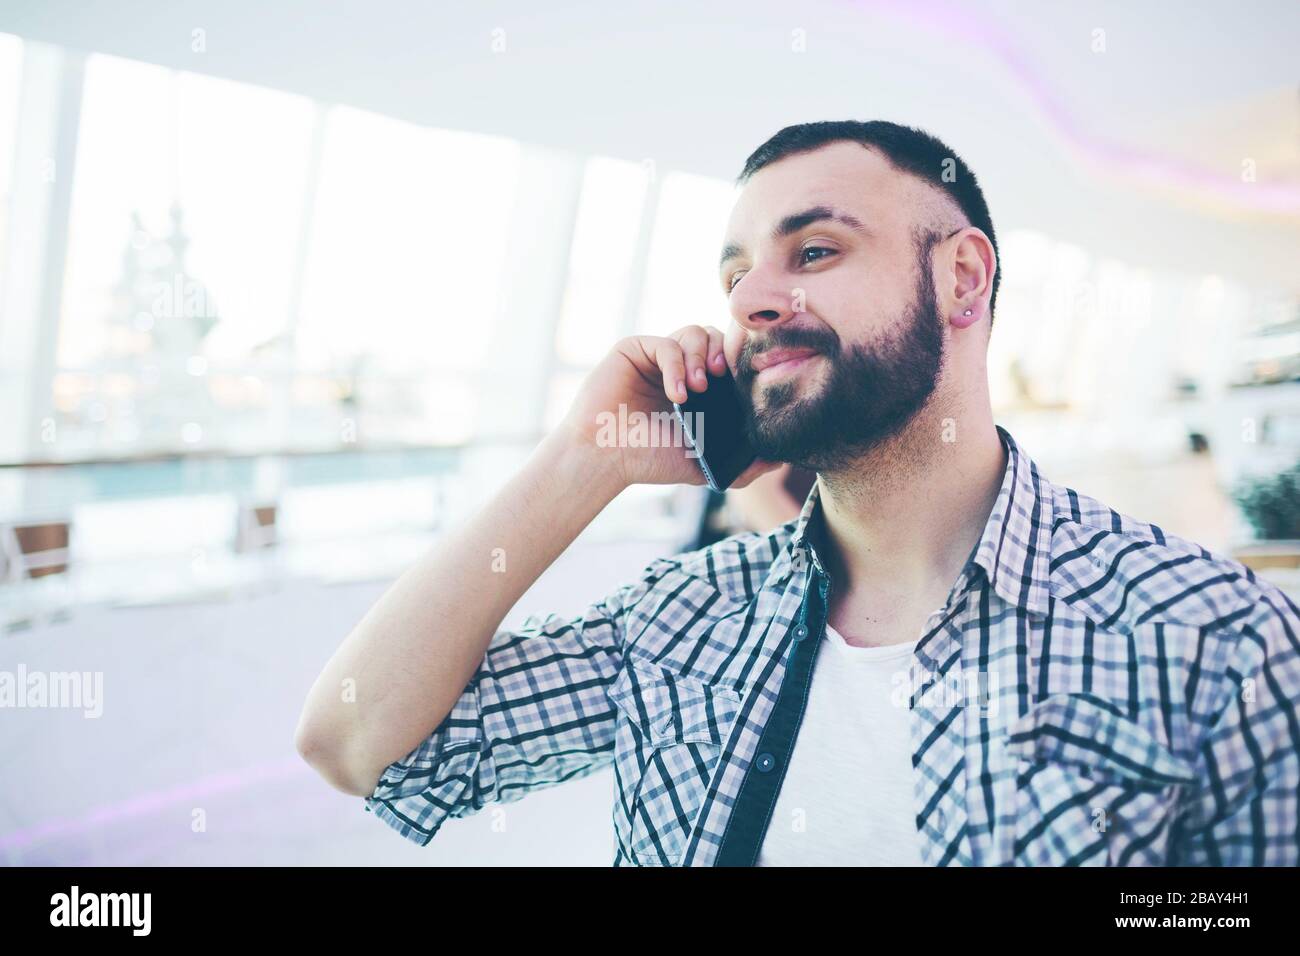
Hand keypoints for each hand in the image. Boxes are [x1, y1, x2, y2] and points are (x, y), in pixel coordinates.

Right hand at [556, 325, 780, 488]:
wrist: (606, 458)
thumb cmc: (650, 460)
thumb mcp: (706, 464)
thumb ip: (744, 465)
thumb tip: (782, 459)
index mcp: (699, 387)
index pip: (728, 358)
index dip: (738, 363)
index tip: (744, 383)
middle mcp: (680, 367)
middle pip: (715, 337)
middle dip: (722, 353)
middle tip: (722, 379)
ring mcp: (657, 356)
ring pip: (694, 332)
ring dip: (701, 356)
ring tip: (698, 389)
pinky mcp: (635, 349)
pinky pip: (666, 342)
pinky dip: (677, 364)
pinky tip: (678, 392)